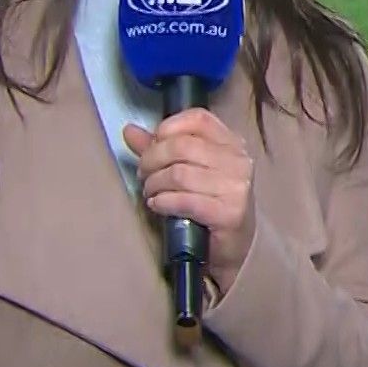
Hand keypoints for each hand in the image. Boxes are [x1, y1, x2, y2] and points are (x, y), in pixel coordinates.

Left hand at [123, 110, 255, 287]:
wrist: (237, 248)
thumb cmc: (211, 205)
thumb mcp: (190, 171)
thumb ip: (161, 148)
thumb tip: (129, 130)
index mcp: (232, 144)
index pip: (198, 119)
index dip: (167, 128)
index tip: (153, 146)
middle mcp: (238, 161)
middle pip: (181, 146)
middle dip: (152, 160)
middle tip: (143, 175)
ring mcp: (236, 187)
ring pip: (179, 173)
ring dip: (155, 184)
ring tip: (151, 193)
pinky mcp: (229, 212)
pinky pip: (184, 200)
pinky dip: (163, 202)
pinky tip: (158, 205)